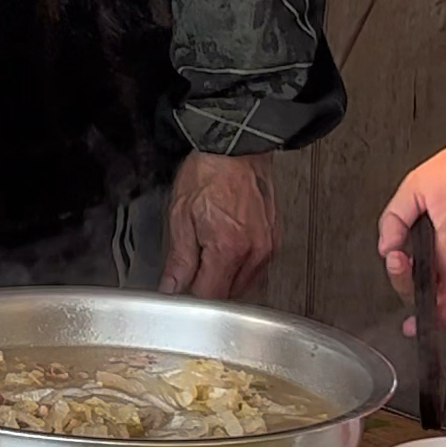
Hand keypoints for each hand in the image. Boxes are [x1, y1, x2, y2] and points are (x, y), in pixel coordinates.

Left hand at [160, 151, 277, 298]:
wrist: (236, 147)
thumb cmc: (210, 172)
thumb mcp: (181, 216)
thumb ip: (179, 260)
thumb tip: (172, 288)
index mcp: (228, 247)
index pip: (210, 297)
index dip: (190, 299)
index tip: (179, 293)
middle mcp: (253, 251)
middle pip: (229, 296)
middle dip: (207, 290)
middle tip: (189, 273)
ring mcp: (267, 246)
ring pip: (244, 286)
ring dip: (224, 281)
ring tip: (207, 256)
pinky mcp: (273, 240)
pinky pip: (255, 269)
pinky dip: (238, 269)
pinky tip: (225, 252)